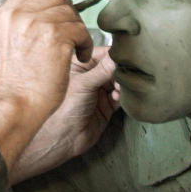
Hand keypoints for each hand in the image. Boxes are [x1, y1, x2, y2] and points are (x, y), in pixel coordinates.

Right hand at [0, 0, 93, 177]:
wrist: (16, 104)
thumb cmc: (14, 83)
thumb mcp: (5, 45)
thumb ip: (18, 26)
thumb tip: (45, 14)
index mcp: (0, 17)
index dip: (46, 8)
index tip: (53, 24)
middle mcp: (15, 15)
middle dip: (65, 16)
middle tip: (69, 35)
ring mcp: (36, 23)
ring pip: (69, 13)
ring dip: (77, 30)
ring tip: (75, 49)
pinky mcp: (56, 35)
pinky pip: (81, 29)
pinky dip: (85, 43)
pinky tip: (79, 58)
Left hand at [9, 46, 118, 183]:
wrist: (63, 138)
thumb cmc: (63, 108)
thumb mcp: (83, 84)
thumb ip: (103, 69)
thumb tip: (119, 55)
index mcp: (77, 65)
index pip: (101, 53)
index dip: (114, 53)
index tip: (127, 54)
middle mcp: (89, 76)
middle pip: (112, 66)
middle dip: (120, 68)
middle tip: (127, 71)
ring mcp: (98, 91)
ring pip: (118, 81)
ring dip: (122, 82)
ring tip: (120, 86)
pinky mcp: (106, 105)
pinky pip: (120, 95)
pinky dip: (122, 94)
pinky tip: (118, 96)